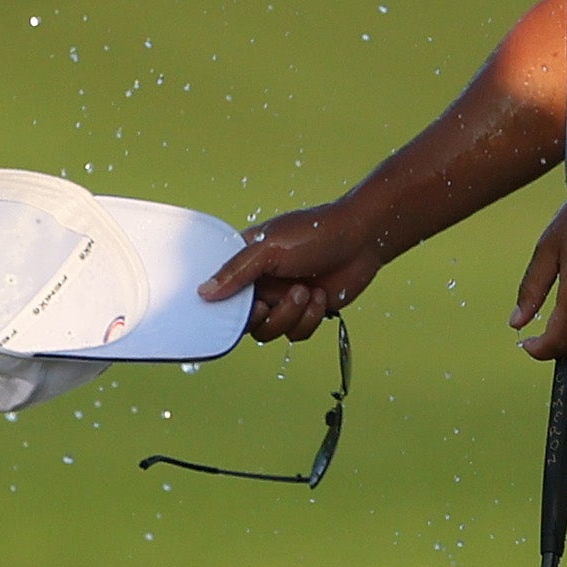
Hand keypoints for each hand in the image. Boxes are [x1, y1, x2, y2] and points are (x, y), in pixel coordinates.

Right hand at [202, 202, 392, 344]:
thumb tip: (203, 292)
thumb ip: (236, 271)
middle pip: (245, 322)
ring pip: (270, 332)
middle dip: (266, 314)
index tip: (244, 306)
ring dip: (290, 315)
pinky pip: (295, 333)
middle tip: (274, 301)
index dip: (228, 308)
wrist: (363, 239)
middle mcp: (260, 284)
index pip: (220, 295)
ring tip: (305, 291)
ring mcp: (282, 299)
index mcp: (244, 264)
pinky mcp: (305, 312)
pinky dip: (309, 319)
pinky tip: (319, 296)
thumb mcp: (269, 248)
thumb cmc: (315, 233)